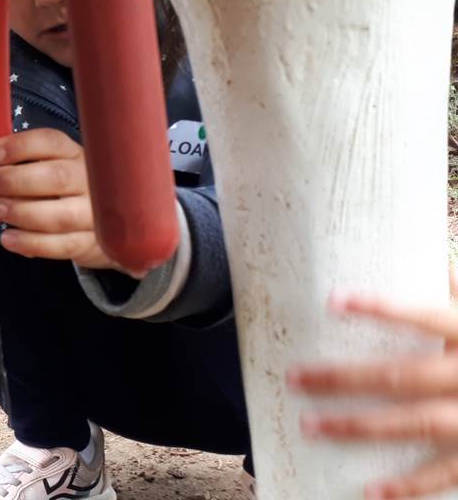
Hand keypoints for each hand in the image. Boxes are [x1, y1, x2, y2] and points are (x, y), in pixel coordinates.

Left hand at [0, 129, 112, 268]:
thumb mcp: (47, 166)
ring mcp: (94, 214)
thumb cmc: (60, 189)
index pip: (51, 142)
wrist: (99, 223)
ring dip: (23, 213)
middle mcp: (89, 181)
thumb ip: (20, 163)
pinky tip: (8, 238)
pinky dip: (31, 243)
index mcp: (74, 154)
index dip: (20, 146)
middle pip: (58, 177)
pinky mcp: (90, 243)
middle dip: (17, 180)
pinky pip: (62, 245)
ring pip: (61, 215)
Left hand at [289, 269, 457, 498]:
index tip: (334, 298)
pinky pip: (445, 474)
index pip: (427, 314)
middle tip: (295, 376)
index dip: (382, 307)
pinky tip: (368, 490)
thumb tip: (426, 260)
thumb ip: (457, 289)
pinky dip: (407, 487)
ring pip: (413, 424)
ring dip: (358, 427)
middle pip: (402, 375)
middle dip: (344, 377)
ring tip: (309, 425)